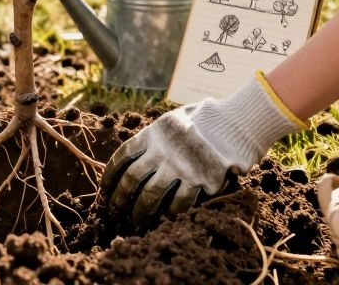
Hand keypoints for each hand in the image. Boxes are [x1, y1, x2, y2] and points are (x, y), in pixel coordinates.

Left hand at [98, 74, 303, 225]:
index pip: (122, 156)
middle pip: (132, 179)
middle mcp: (161, 152)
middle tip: (115, 210)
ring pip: (151, 195)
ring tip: (135, 220)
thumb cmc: (204, 118)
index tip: (105, 188)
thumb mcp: (174, 118)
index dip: (110, 174)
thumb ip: (157, 134)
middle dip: (121, 197)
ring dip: (141, 210)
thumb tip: (139, 151)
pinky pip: (178, 202)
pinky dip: (169, 212)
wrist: (233, 123)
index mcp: (152, 134)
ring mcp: (178, 167)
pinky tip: (164, 218)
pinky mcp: (197, 180)